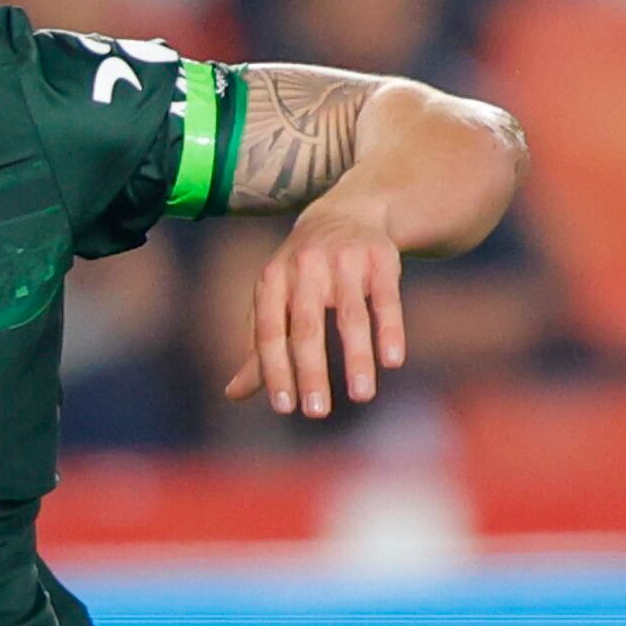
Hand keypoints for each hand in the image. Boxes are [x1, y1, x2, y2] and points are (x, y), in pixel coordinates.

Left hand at [223, 196, 407, 420]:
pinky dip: (390, 330)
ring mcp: (344, 261)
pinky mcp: (380, 259)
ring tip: (362, 396)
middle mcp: (305, 268)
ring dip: (357, 358)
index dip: (275, 370)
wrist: (346, 211)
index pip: (270, 332)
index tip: (284, 407)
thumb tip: (232, 394)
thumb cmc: (302, 271)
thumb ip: (259, 348)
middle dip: (311, 372)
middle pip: (307, 328)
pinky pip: (386, 299)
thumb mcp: (275, 298)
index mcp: (272, 280)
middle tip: (317, 413)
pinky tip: (392, 361)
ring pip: (351, 317)